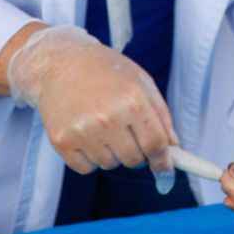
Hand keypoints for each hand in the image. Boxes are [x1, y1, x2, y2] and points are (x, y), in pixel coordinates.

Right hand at [6, 25, 177, 190]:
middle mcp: (108, 118)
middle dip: (136, 152)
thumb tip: (172, 148)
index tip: (165, 170)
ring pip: (110, 164)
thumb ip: (161, 115)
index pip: (156, 144)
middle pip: (134, 160)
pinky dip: (90, 158)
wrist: (60, 63)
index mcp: (133, 101)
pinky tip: (86, 134)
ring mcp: (83, 131)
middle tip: (127, 133)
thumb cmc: (106, 70)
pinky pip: (86, 168)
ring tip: (103, 126)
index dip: (163, 161)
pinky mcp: (61, 141)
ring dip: (112, 153)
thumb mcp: (142, 82)